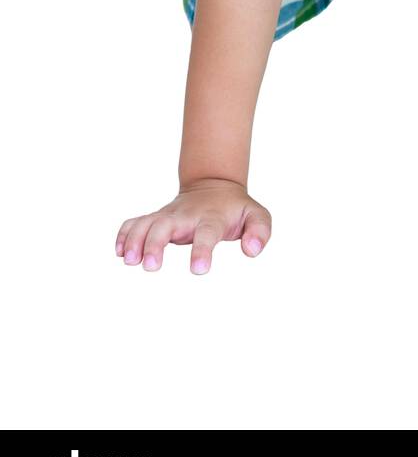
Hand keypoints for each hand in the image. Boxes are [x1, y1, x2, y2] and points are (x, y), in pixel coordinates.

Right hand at [115, 178, 271, 272]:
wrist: (215, 186)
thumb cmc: (236, 209)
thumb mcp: (257, 216)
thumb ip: (260, 231)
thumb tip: (252, 250)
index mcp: (212, 217)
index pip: (207, 232)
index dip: (202, 250)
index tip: (198, 270)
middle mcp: (186, 215)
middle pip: (165, 225)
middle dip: (156, 244)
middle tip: (151, 266)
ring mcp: (168, 215)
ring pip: (145, 223)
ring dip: (135, 240)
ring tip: (129, 260)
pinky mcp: (155, 218)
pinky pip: (134, 222)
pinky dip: (124, 234)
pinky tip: (119, 252)